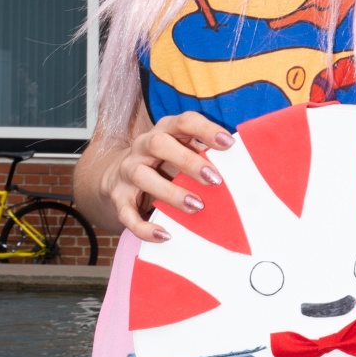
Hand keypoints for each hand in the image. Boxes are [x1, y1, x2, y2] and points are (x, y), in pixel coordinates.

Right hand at [105, 110, 233, 240]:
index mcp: (164, 131)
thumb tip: (240, 164)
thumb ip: (203, 154)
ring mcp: (127, 171)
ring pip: (142, 176)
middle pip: (158, 144)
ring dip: (171, 192)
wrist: (115, 177)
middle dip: (188, 161)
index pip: (183, 121)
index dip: (206, 130)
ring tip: (196, 206)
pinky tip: (164, 235)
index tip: (229, 144)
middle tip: (215, 180)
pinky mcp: (118, 198)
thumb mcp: (181, 152)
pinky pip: (127, 214)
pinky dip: (145, 227)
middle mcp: (142, 147)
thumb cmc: (162, 163)